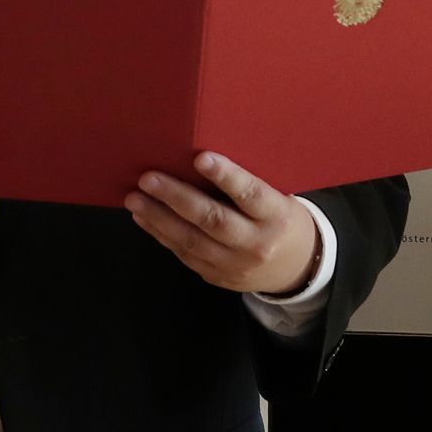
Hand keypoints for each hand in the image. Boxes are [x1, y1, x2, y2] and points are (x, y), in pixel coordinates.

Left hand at [125, 152, 318, 294]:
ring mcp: (235, 265)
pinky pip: (185, 254)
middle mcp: (256, 243)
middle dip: (177, 198)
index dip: (226, 176)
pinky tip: (144, 218)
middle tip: (148, 178)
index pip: (250, 194)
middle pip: (213, 220)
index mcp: (276, 216)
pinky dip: (161, 235)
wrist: (295, 268)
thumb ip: (249, 184)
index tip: (200, 157)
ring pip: (192, 241)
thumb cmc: (281, 218)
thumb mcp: (279, 198)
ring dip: (159, 218)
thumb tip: (202, 156)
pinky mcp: (217, 276)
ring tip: (135, 198)